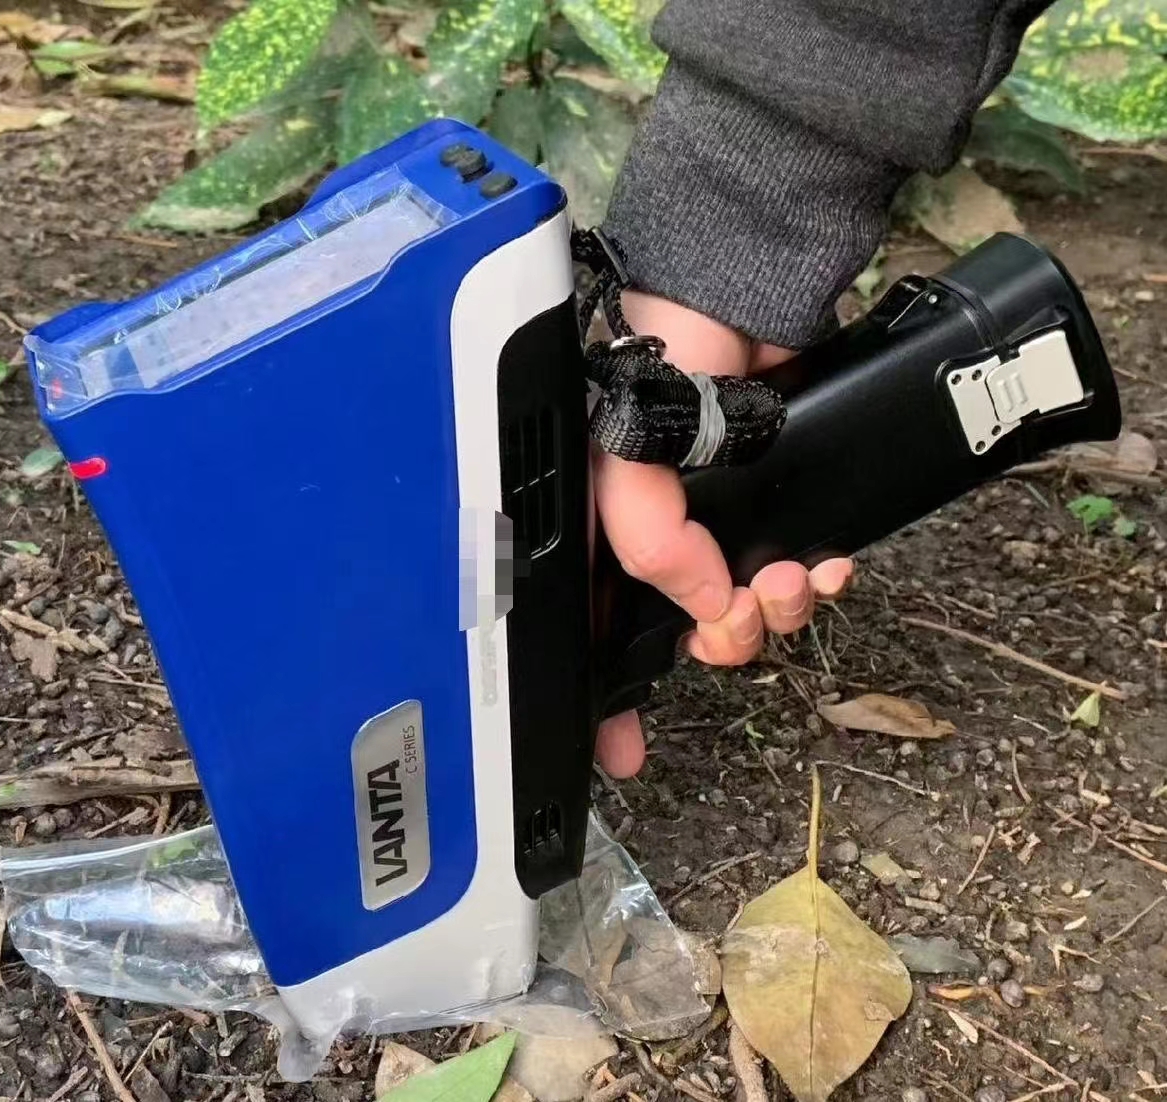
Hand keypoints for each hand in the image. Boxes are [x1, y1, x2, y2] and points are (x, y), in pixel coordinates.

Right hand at [593, 291, 853, 778]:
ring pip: (751, 611)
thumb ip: (648, 539)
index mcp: (604, 531)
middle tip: (741, 615)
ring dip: (778, 614)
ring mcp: (724, 522)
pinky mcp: (785, 501)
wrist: (747, 289)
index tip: (625, 751)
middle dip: (722, 639)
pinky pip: (803, 573)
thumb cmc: (661, 359)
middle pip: (686, 632)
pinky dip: (819, 583)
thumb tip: (709, 604)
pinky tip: (829, 568)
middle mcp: (660, 536)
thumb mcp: (624, 454)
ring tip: (795, 581)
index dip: (608, 698)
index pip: (597, 633)